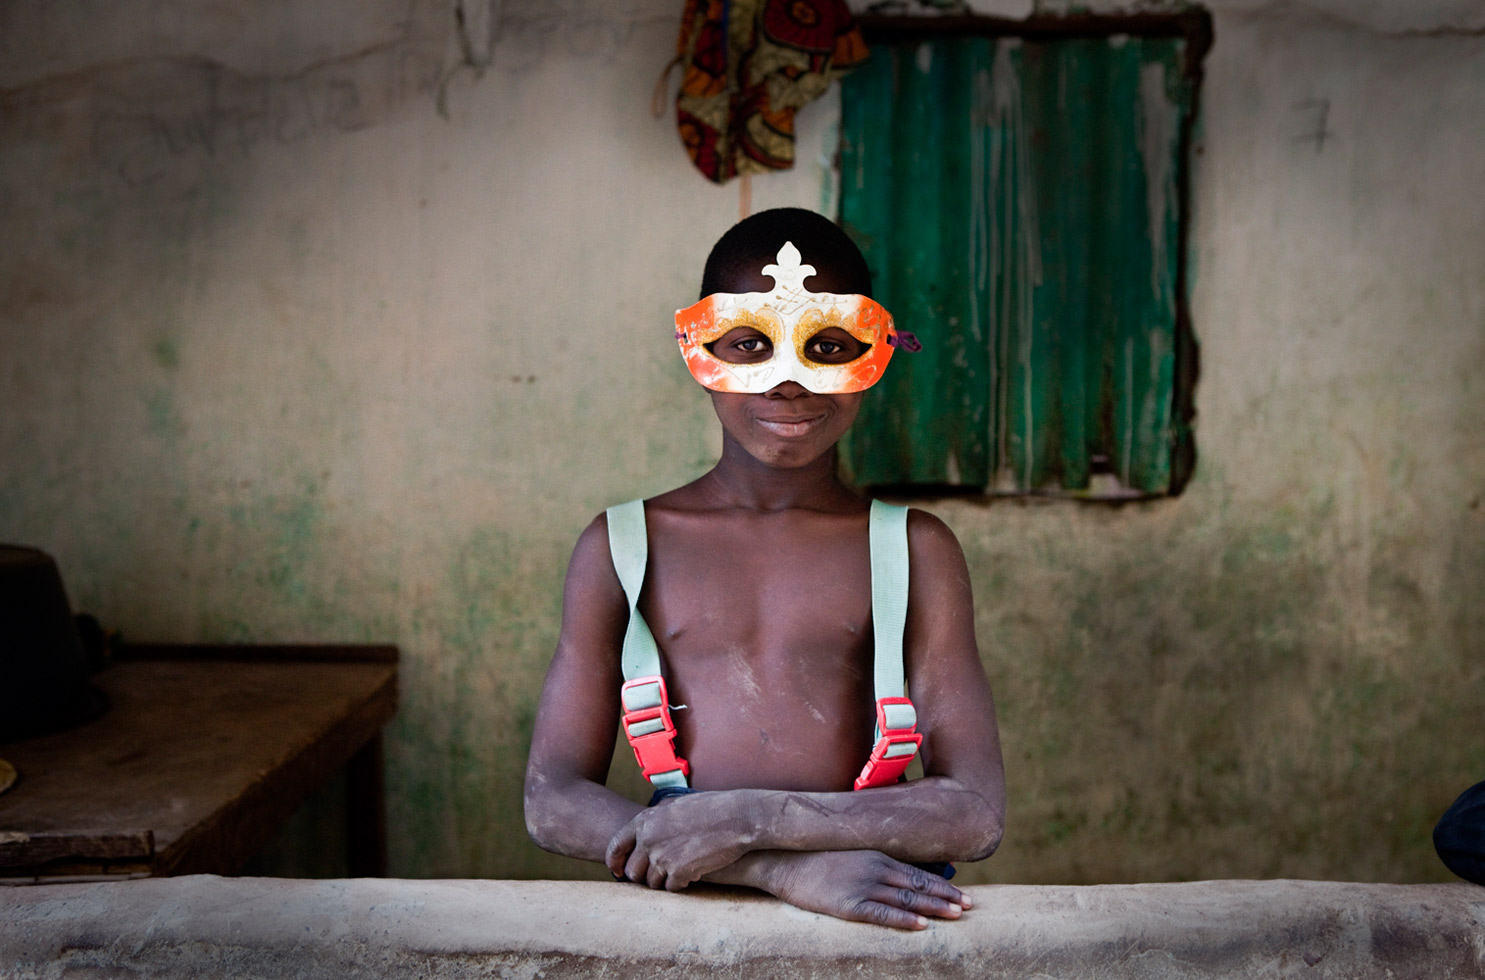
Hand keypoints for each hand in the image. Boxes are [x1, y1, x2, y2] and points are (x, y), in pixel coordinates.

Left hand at [606, 793, 755, 889]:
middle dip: (643, 877)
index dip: (615, 862)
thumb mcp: (675, 805)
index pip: (616, 846)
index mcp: (645, 821)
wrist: (737, 817)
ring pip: (651, 883)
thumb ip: (656, 818)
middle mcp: (648, 839)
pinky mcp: (678, 872)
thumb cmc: (711, 808)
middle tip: (657, 876)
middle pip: (632, 871)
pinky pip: (671, 888)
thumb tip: (644, 830)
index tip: (619, 871)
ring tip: (679, 872)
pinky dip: (680, 884)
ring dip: (663, 881)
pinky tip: (693, 874)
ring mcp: (662, 857)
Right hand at [764, 850, 968, 929]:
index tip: (963, 894)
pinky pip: (882, 913)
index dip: (943, 884)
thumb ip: (874, 859)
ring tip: (957, 914)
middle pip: (919, 885)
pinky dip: (904, 919)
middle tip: (971, 906)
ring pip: (907, 899)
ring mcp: (863, 886)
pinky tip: (921, 925)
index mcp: (877, 855)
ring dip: (934, 907)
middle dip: (947, 896)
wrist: (784, 860)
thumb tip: (896, 869)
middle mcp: (875, 868)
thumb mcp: (850, 851)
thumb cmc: (815, 855)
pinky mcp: (848, 904)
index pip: (918, 872)